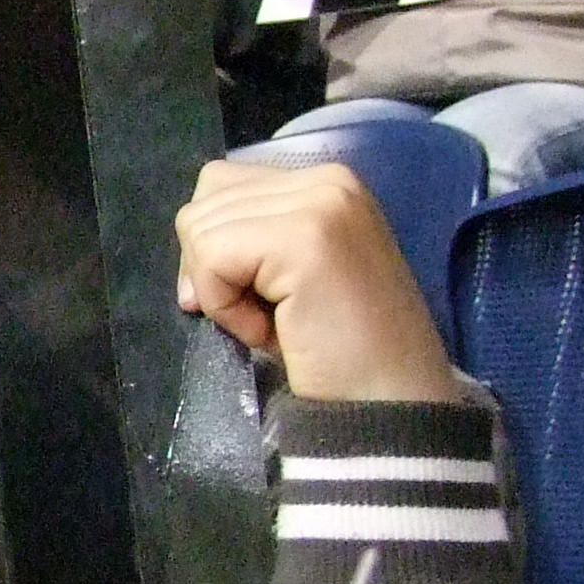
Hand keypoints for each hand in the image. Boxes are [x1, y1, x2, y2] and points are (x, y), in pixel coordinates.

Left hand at [174, 162, 462, 405]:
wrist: (391, 405)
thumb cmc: (340, 353)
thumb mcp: (290, 276)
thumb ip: (251, 239)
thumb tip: (193, 245)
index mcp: (327, 182)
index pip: (221, 185)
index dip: (213, 248)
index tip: (249, 300)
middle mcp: (328, 178)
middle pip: (205, 203)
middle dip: (213, 271)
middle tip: (269, 318)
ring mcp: (320, 203)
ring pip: (201, 229)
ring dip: (222, 293)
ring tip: (275, 323)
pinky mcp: (304, 238)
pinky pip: (212, 259)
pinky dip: (225, 307)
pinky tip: (271, 331)